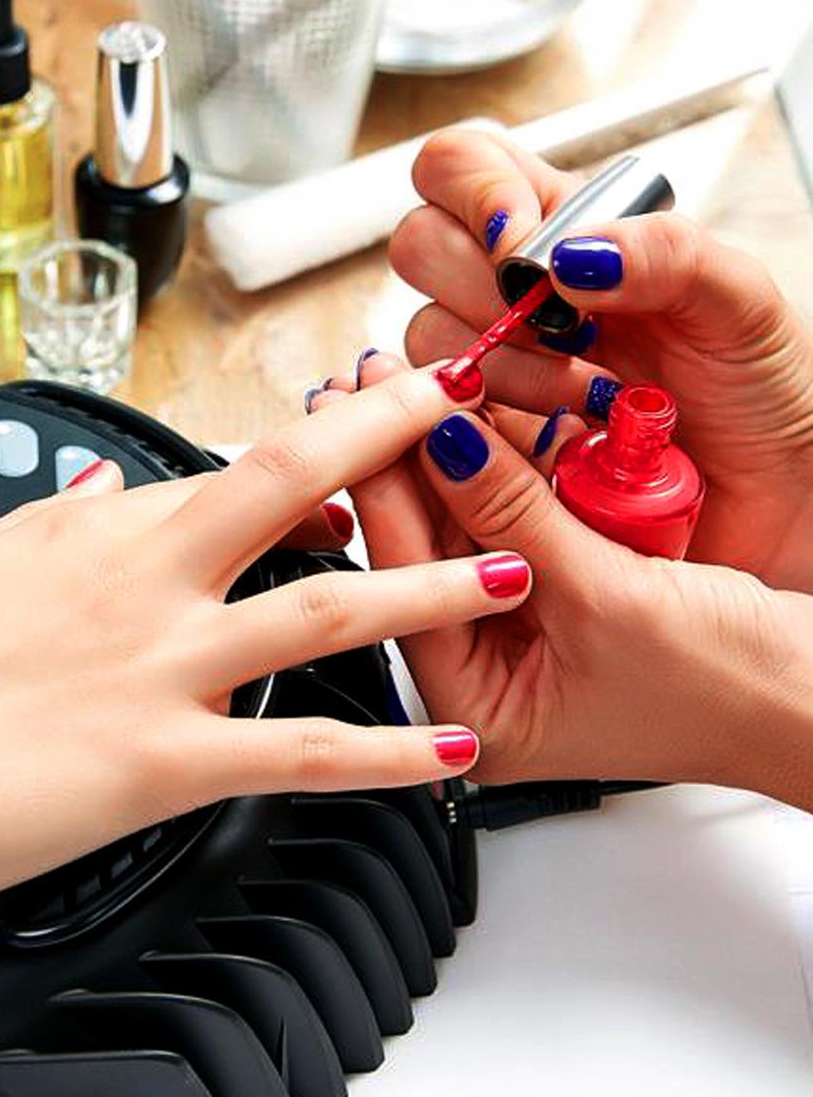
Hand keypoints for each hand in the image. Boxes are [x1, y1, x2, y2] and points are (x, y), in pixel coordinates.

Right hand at [0, 364, 532, 915]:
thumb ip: (58, 524)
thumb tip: (106, 493)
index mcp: (103, 528)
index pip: (230, 471)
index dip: (315, 450)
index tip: (373, 425)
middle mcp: (150, 581)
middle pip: (295, 482)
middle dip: (394, 434)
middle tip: (470, 400)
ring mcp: (168, 667)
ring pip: (329, 610)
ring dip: (432, 588)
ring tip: (511, 571)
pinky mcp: (168, 762)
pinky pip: (302, 751)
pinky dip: (386, 753)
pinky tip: (449, 752)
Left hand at [316, 363, 812, 802]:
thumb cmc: (734, 686)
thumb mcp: (610, 596)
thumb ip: (515, 513)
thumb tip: (443, 437)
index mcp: (480, 716)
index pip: (404, 584)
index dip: (384, 485)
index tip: (361, 405)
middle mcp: (489, 684)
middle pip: (424, 558)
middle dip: (408, 466)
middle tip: (377, 380)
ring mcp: (524, 646)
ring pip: (464, 539)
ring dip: (451, 462)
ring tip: (416, 385)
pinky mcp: (561, 608)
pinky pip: (513, 533)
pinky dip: (502, 480)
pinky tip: (476, 421)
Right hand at [388, 129, 812, 589]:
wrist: (769, 492)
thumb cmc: (759, 390)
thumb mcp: (738, 301)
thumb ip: (666, 251)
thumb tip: (571, 254)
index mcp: (566, 232)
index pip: (464, 166)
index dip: (474, 193)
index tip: (523, 251)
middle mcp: (516, 291)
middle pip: (421, 244)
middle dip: (482, 289)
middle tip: (566, 332)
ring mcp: (495, 366)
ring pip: (425, 338)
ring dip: (503, 369)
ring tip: (587, 398)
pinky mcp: (486, 440)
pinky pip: (439, 420)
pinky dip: (492, 426)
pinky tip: (558, 438)